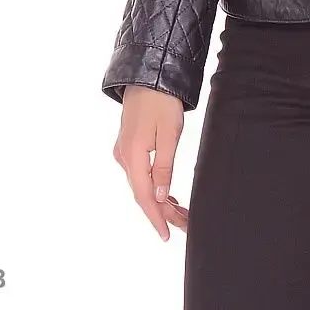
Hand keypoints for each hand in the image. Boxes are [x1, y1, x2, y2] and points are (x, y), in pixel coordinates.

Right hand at [112, 85, 189, 239]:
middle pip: (143, 193)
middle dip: (163, 211)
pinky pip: (140, 172)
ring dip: (160, 199)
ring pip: (142, 183)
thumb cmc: (161, 101)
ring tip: (181, 212)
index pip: (144, 196)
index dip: (156, 218)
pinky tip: (167, 192)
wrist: (148, 74)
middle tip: (184, 225)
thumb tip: (161, 197)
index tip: (166, 235)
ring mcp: (124, 150)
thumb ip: (164, 167)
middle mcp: (124, 156)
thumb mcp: (169, 134)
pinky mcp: (129, 144)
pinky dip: (154, 185)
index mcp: (133, 156)